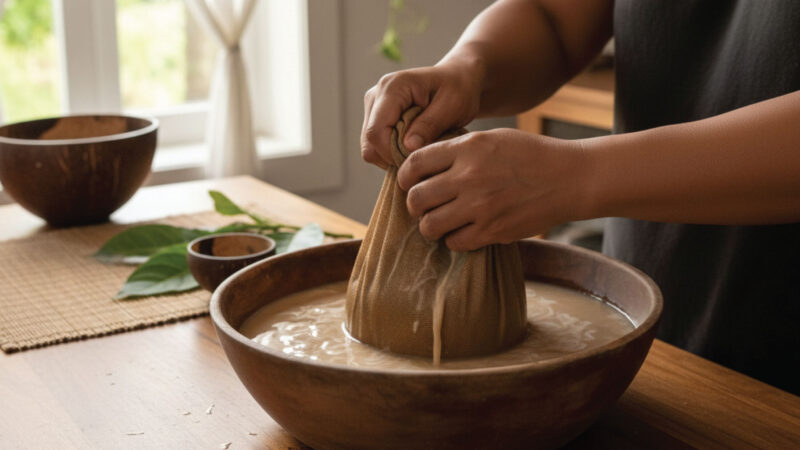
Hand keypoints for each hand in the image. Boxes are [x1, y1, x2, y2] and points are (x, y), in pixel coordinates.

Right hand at [361, 58, 483, 168]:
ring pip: (370, 147)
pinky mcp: (375, 116)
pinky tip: (412, 146)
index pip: (376, 131)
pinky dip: (391, 152)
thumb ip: (429, 125)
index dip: (391, 153)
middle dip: (392, 156)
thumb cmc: (458, 89)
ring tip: (418, 149)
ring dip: (392, 155)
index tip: (417, 158)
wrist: (457, 79)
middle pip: (369, 141)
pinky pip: (375, 146)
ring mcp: (373, 106)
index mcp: (392, 87)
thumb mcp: (452, 106)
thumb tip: (408, 147)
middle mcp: (376, 95)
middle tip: (421, 155)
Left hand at [396, 128, 589, 250]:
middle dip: (415, 204)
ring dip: (431, 225)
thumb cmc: (529, 155)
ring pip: (429, 226)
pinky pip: (454, 243)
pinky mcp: (492, 231)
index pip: (415, 163)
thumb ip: (457, 150)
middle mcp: (469, 177)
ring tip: (441, 221)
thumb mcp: (491, 139)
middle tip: (424, 205)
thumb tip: (422, 164)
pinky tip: (464, 230)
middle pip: (416, 198)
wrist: (569, 178)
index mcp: (467, 149)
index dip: (405, 176)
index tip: (408, 182)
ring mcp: (479, 207)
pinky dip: (454, 239)